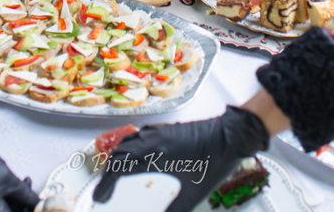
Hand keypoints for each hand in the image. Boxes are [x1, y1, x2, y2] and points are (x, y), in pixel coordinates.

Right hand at [0, 150, 38, 211]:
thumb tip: (37, 202)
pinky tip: (15, 185)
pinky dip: (7, 197)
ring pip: (4, 208)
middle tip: (33, 193)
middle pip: (11, 211)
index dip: (30, 209)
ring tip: (25, 183)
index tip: (38, 204)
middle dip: (24, 204)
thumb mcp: (9, 181)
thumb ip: (26, 195)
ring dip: (17, 199)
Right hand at [92, 107, 269, 211]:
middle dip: (109, 171)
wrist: (232, 135)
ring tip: (116, 172)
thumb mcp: (193, 193)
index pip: (119, 168)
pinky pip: (142, 135)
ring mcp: (161, 132)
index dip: (106, 184)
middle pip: (120, 153)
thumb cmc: (214, 161)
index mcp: (154, 155)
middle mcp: (153, 140)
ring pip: (130, 141)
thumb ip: (175, 210)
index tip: (101, 197)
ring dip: (119, 156)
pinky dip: (132, 146)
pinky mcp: (169, 129)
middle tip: (106, 189)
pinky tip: (138, 155)